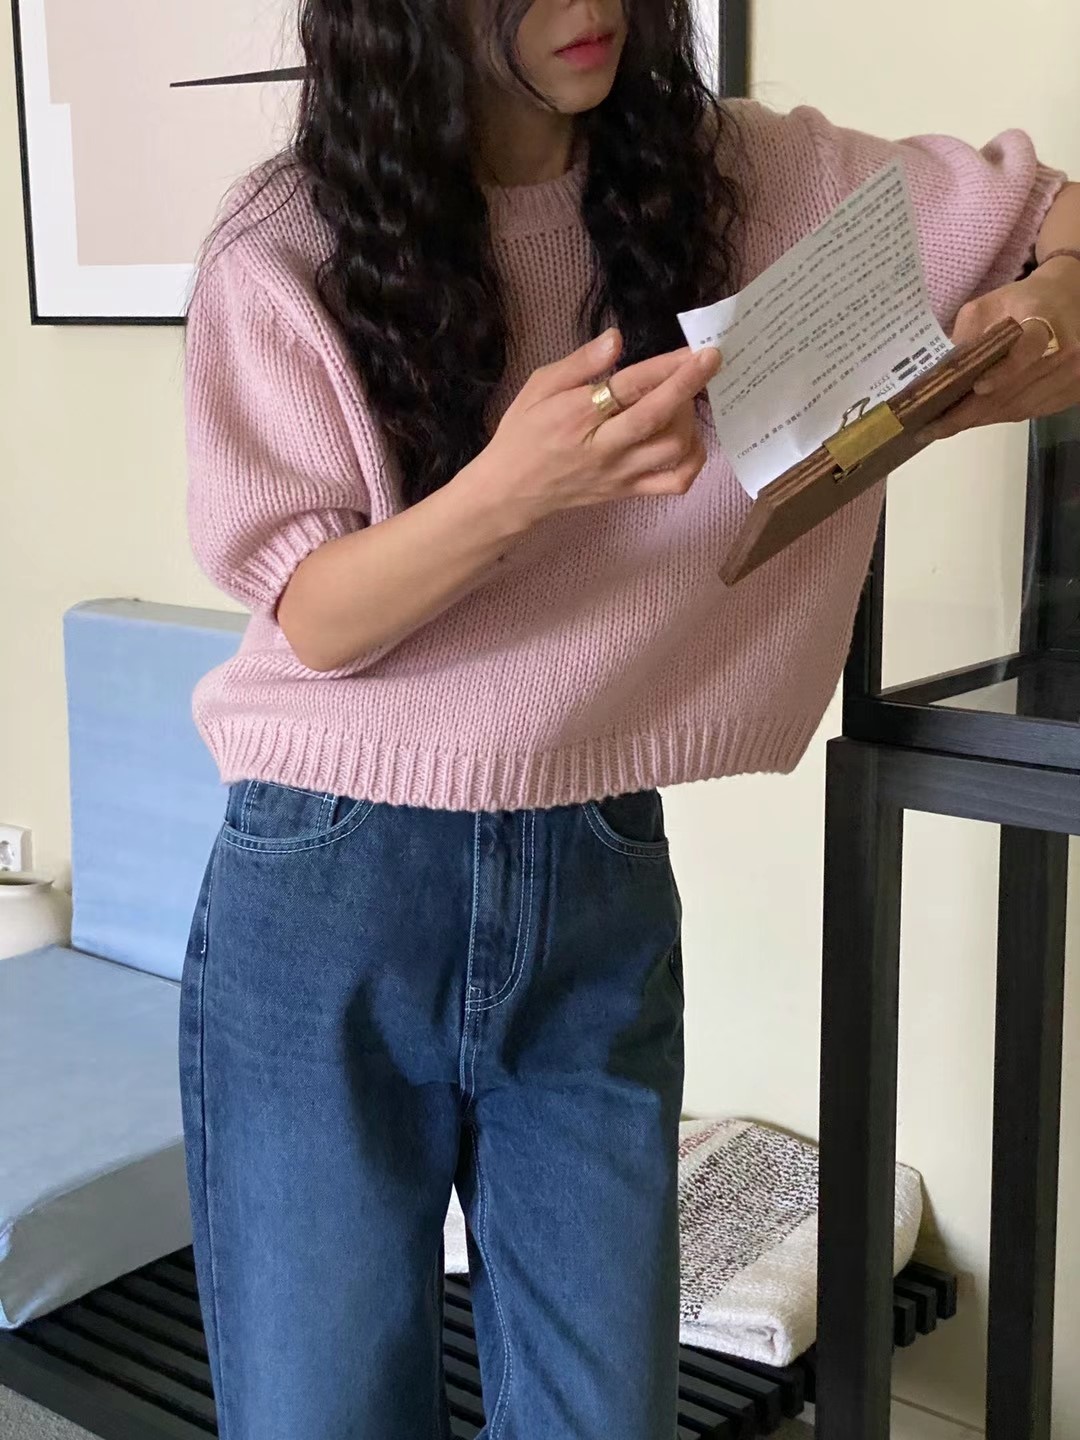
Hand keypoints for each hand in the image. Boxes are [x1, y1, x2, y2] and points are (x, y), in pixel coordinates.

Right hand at [472, 328, 721, 525]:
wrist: (510, 491)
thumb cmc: (523, 433)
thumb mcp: (539, 386)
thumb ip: (579, 363)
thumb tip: (616, 339)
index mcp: (577, 416)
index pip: (631, 387)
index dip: (668, 367)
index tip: (698, 349)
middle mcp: (604, 448)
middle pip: (659, 418)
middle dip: (690, 386)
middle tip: (709, 361)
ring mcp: (620, 474)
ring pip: (673, 449)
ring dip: (689, 419)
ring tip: (682, 400)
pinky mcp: (628, 492)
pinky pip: (675, 483)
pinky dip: (694, 459)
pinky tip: (688, 438)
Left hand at [919, 257, 1079, 442]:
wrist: (1065, 301)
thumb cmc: (1021, 302)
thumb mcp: (988, 306)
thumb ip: (967, 334)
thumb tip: (940, 371)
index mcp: (1044, 320)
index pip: (1029, 348)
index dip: (1004, 370)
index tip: (978, 387)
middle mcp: (1064, 349)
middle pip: (1015, 389)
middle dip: (970, 412)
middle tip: (934, 428)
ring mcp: (1072, 374)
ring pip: (1020, 407)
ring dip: (981, 420)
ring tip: (946, 427)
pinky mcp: (1072, 391)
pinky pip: (1030, 413)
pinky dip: (999, 417)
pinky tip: (974, 419)